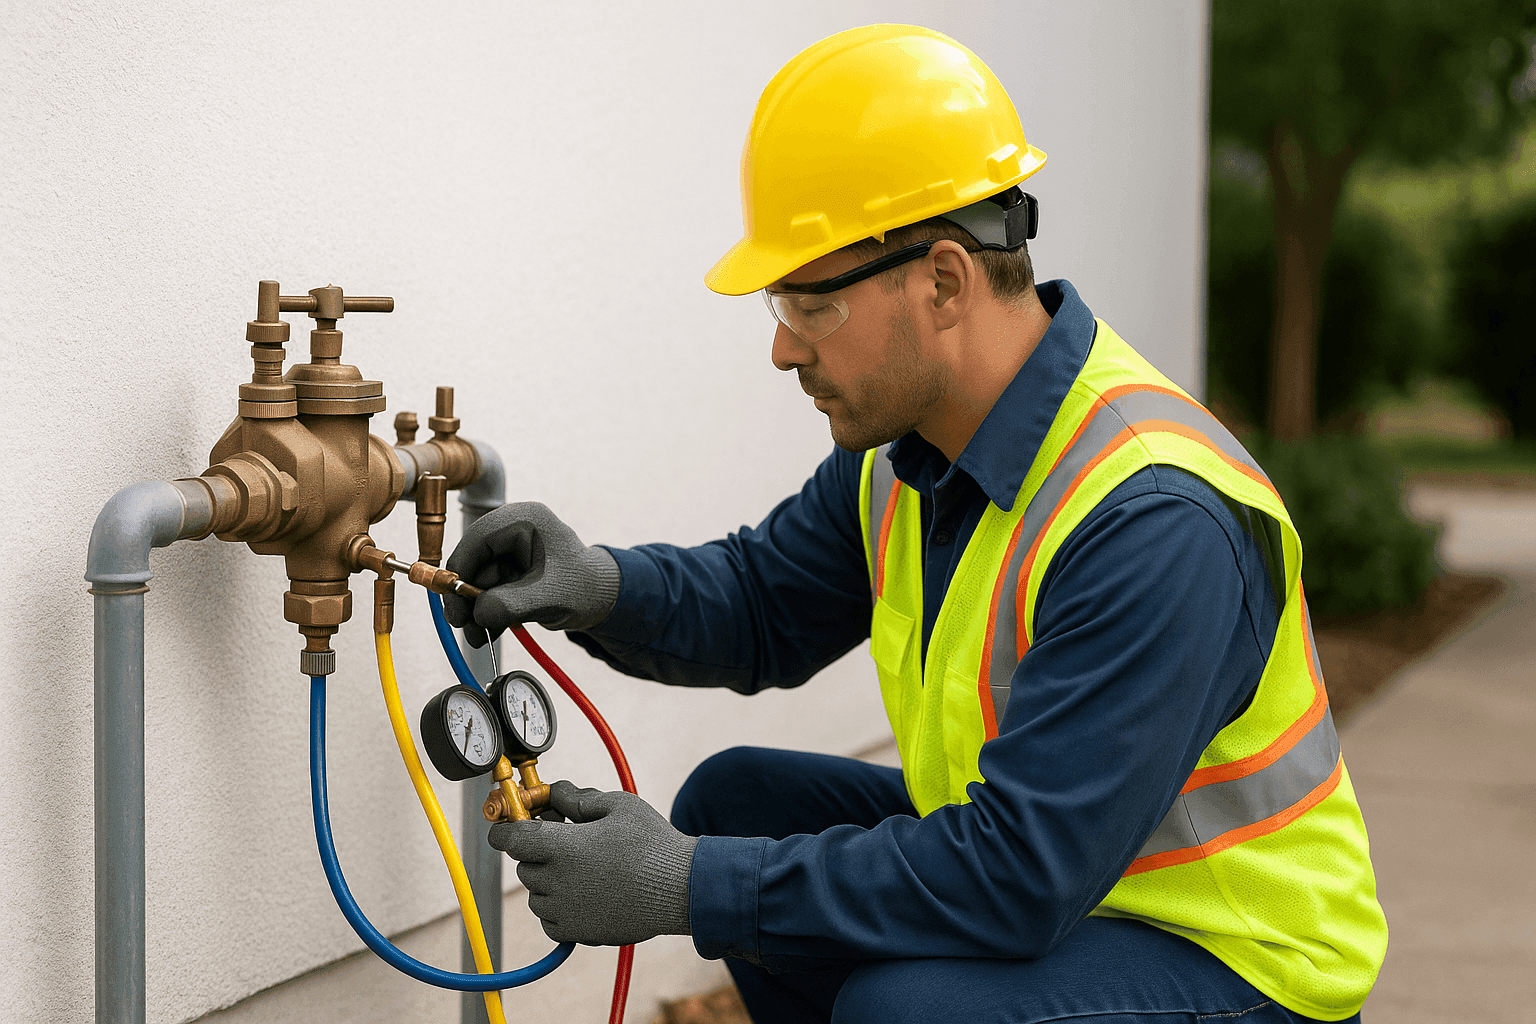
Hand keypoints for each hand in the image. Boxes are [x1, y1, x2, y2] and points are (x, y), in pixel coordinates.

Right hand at [443, 502, 620, 645]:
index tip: (453, 600)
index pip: (478, 538)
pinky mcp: (511, 570)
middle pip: (474, 560)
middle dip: (468, 597)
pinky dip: (486, 611)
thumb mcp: (548, 597)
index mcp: (525, 520)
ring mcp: (511, 550)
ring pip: (479, 580)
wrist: (602, 599)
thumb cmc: (585, 588)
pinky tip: (488, 632)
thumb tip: (477, 614)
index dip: (460, 569)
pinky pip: (489, 590)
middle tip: (462, 626)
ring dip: (476, 610)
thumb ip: (510, 604)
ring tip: (479, 638)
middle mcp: (514, 530)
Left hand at [489, 780, 695, 945]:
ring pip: (536, 894)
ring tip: (581, 869)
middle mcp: (557, 882)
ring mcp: (566, 911)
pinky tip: (583, 893)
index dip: (504, 829)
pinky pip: (549, 920)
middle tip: (566, 840)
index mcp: (563, 847)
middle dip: (538, 851)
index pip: (510, 839)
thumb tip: (556, 791)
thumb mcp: (618, 805)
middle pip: (524, 865)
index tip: (508, 824)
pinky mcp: (577, 932)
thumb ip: (579, 797)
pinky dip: (557, 907)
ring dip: (547, 880)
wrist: (681, 889)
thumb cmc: (653, 844)